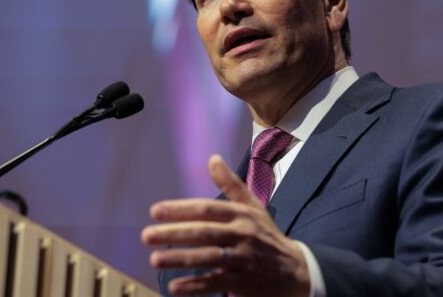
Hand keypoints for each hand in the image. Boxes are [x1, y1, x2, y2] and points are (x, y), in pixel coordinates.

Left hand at [142, 155, 309, 296]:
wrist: (295, 270)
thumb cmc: (267, 235)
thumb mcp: (253, 207)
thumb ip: (231, 185)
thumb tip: (213, 158)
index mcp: (241, 215)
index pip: (207, 209)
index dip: (181, 209)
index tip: (155, 211)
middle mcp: (242, 235)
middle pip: (204, 232)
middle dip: (174, 233)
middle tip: (147, 235)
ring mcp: (244, 260)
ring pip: (208, 257)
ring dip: (180, 258)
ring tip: (154, 259)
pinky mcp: (244, 283)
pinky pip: (216, 283)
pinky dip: (195, 286)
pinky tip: (174, 286)